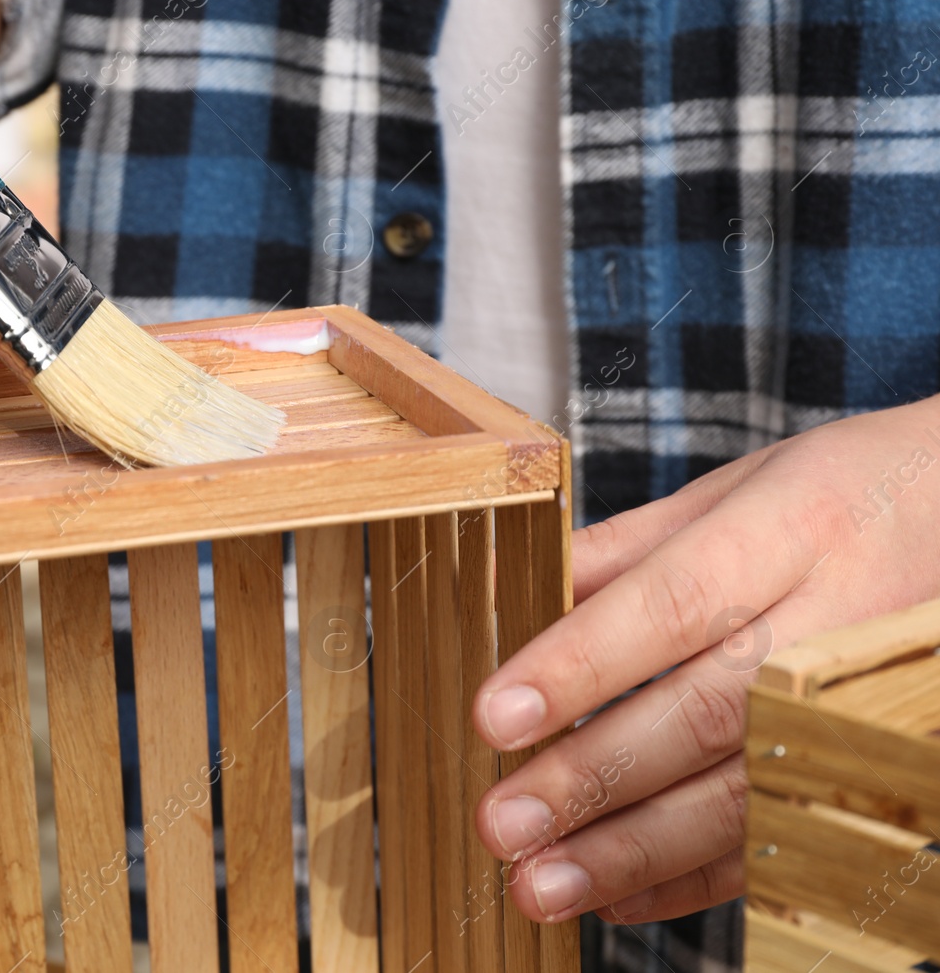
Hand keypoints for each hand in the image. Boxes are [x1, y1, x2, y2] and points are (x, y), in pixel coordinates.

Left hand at [472, 396, 939, 924]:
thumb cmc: (840, 499)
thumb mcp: (738, 490)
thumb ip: (626, 549)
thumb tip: (512, 591)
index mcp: (794, 530)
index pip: (677, 601)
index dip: (582, 663)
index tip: (495, 714)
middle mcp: (841, 621)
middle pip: (711, 713)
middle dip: (596, 777)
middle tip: (501, 824)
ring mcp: (872, 704)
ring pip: (752, 795)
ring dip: (637, 850)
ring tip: (541, 884)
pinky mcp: (890, 767)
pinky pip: (793, 839)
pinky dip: (700, 877)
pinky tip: (618, 894)